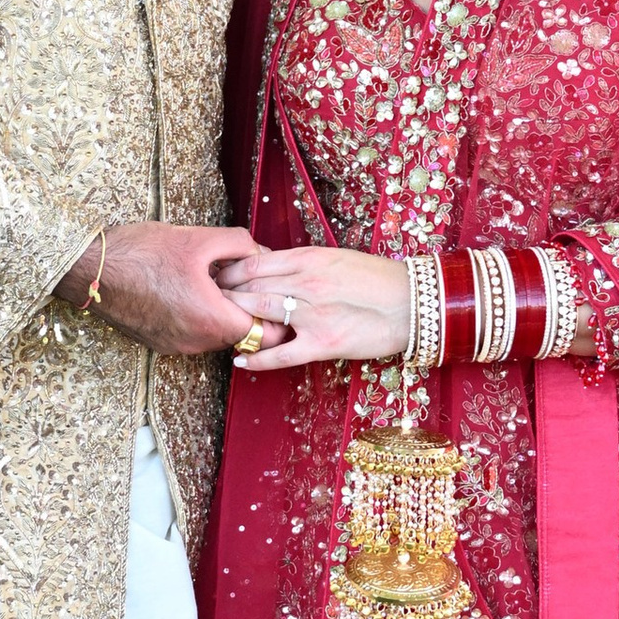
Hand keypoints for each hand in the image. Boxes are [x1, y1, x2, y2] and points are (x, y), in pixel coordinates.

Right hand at [60, 222, 262, 354]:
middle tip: (240, 277)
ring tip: (211, 278)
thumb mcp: (198, 238)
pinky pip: (194, 334)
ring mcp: (177, 346)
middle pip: (242, 335)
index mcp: (212, 319)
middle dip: (247, 308)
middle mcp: (197, 342)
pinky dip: (199, 316)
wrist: (90, 270)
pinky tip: (188, 288)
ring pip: (216, 335)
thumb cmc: (141, 253)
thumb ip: (241, 245)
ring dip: (221, 312)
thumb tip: (261, 252)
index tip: (270, 291)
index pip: (267, 334)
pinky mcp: (161, 343)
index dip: (274, 312)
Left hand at [217, 245, 414, 371]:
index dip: (229, 272)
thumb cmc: (377, 278)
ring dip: (234, 321)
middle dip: (224, 295)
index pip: (254, 264)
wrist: (412, 303)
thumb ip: (302, 263)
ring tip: (219, 325)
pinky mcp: (323, 344)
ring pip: (260, 316)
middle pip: (250, 289)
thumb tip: (269, 268)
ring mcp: (313, 316)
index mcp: (309, 259)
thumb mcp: (336, 258)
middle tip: (206, 301)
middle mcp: (306, 285)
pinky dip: (256, 359)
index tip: (215, 277)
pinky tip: (239, 360)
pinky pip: (280, 354)